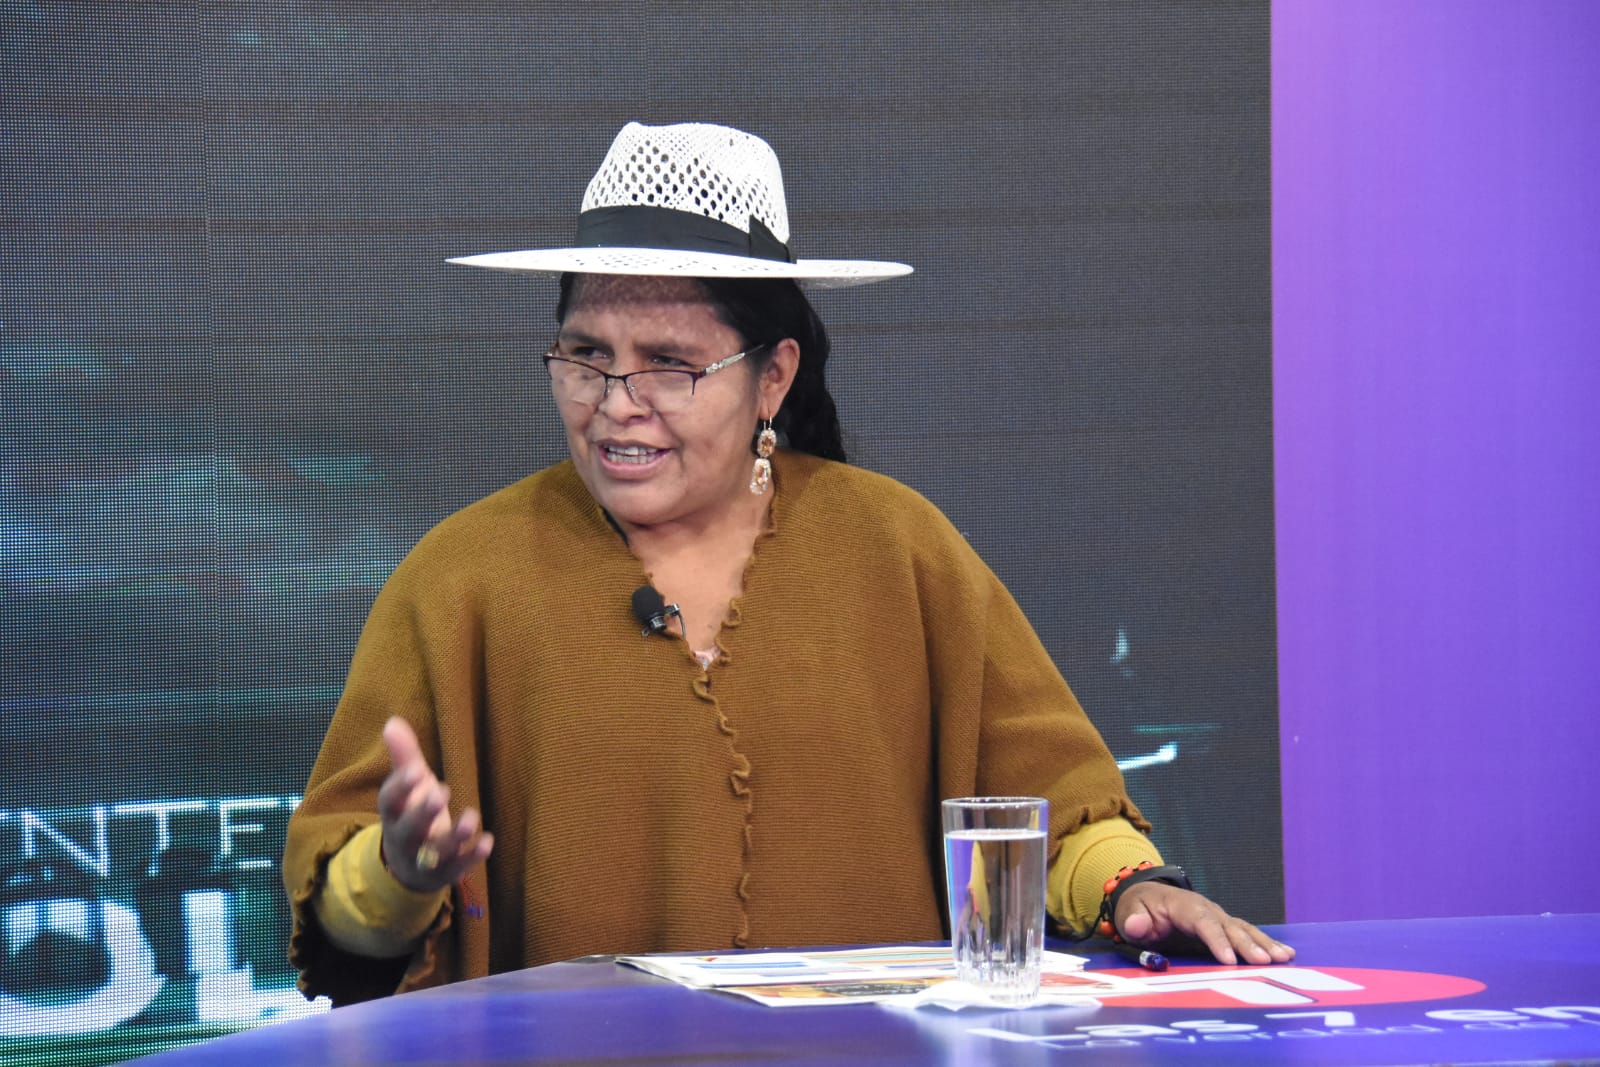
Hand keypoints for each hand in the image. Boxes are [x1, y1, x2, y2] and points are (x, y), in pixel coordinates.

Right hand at [376, 716, 494, 892]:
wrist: (407, 867)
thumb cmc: (411, 814)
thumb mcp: (408, 788)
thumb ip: (404, 757)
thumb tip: (392, 721)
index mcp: (393, 813)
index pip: (390, 801)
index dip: (402, 787)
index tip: (417, 770)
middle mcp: (405, 838)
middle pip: (409, 828)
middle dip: (423, 813)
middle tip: (441, 794)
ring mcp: (424, 859)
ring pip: (435, 852)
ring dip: (454, 837)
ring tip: (471, 818)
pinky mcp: (444, 873)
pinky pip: (457, 867)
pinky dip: (472, 856)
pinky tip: (488, 841)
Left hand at [1115, 881, 1293, 965]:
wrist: (1147, 896)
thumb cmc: (1139, 908)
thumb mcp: (1129, 912)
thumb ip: (1132, 920)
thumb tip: (1137, 926)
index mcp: (1182, 905)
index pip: (1201, 921)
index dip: (1216, 940)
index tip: (1228, 960)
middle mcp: (1205, 908)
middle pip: (1228, 926)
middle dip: (1247, 944)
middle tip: (1264, 962)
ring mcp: (1217, 916)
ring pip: (1243, 929)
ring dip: (1263, 943)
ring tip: (1284, 957)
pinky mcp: (1224, 927)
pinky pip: (1247, 934)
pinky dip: (1265, 943)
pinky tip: (1286, 953)